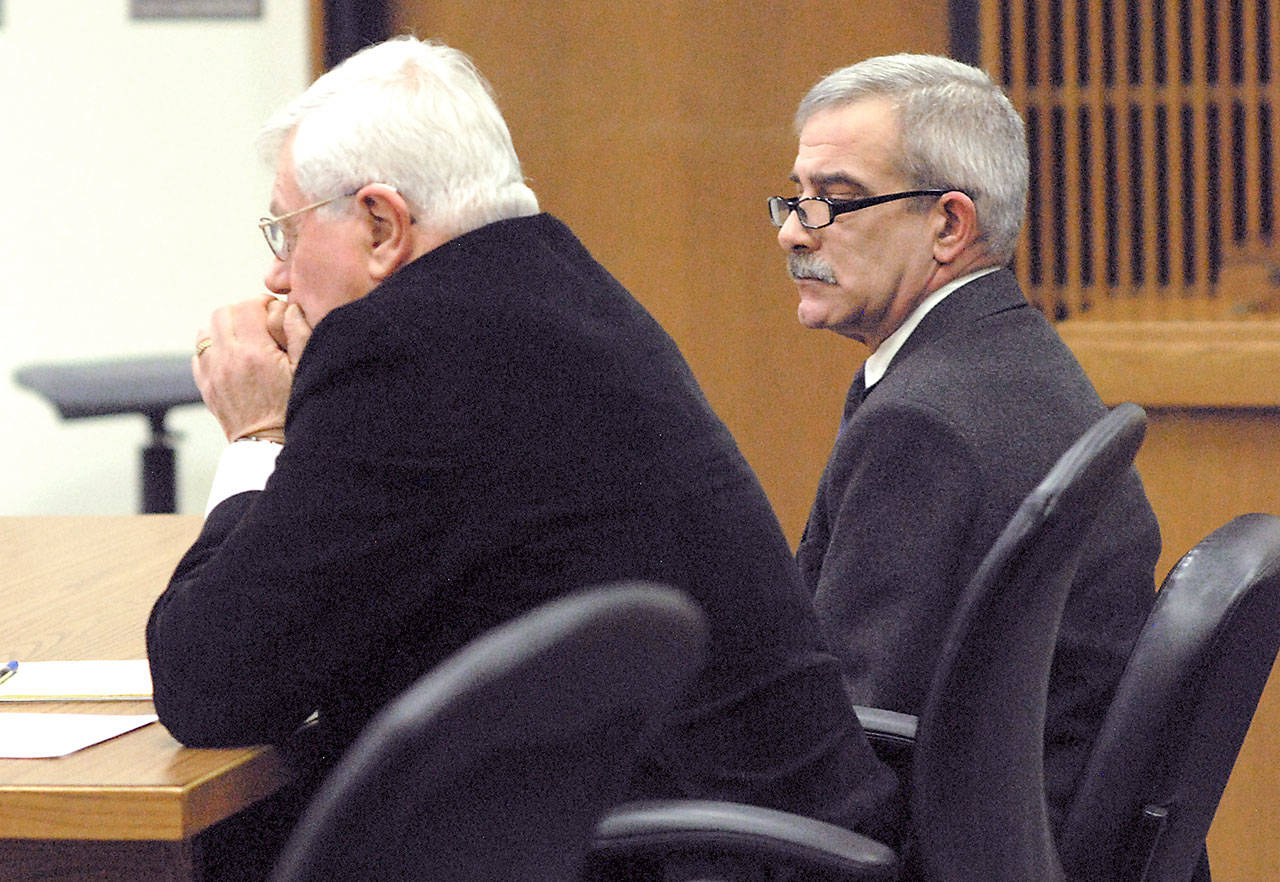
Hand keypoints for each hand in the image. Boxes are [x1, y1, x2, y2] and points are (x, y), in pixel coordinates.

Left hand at [193, 296, 313, 442]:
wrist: (268, 444)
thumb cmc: (292, 409)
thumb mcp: (305, 371)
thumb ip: (300, 334)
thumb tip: (292, 308)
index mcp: (254, 353)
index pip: (247, 306)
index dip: (262, 303)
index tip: (273, 311)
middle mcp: (228, 359)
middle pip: (222, 313)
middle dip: (241, 312)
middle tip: (259, 322)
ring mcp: (212, 373)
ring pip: (205, 332)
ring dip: (223, 329)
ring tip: (243, 339)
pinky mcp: (206, 386)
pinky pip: (198, 354)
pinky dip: (212, 349)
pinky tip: (232, 358)